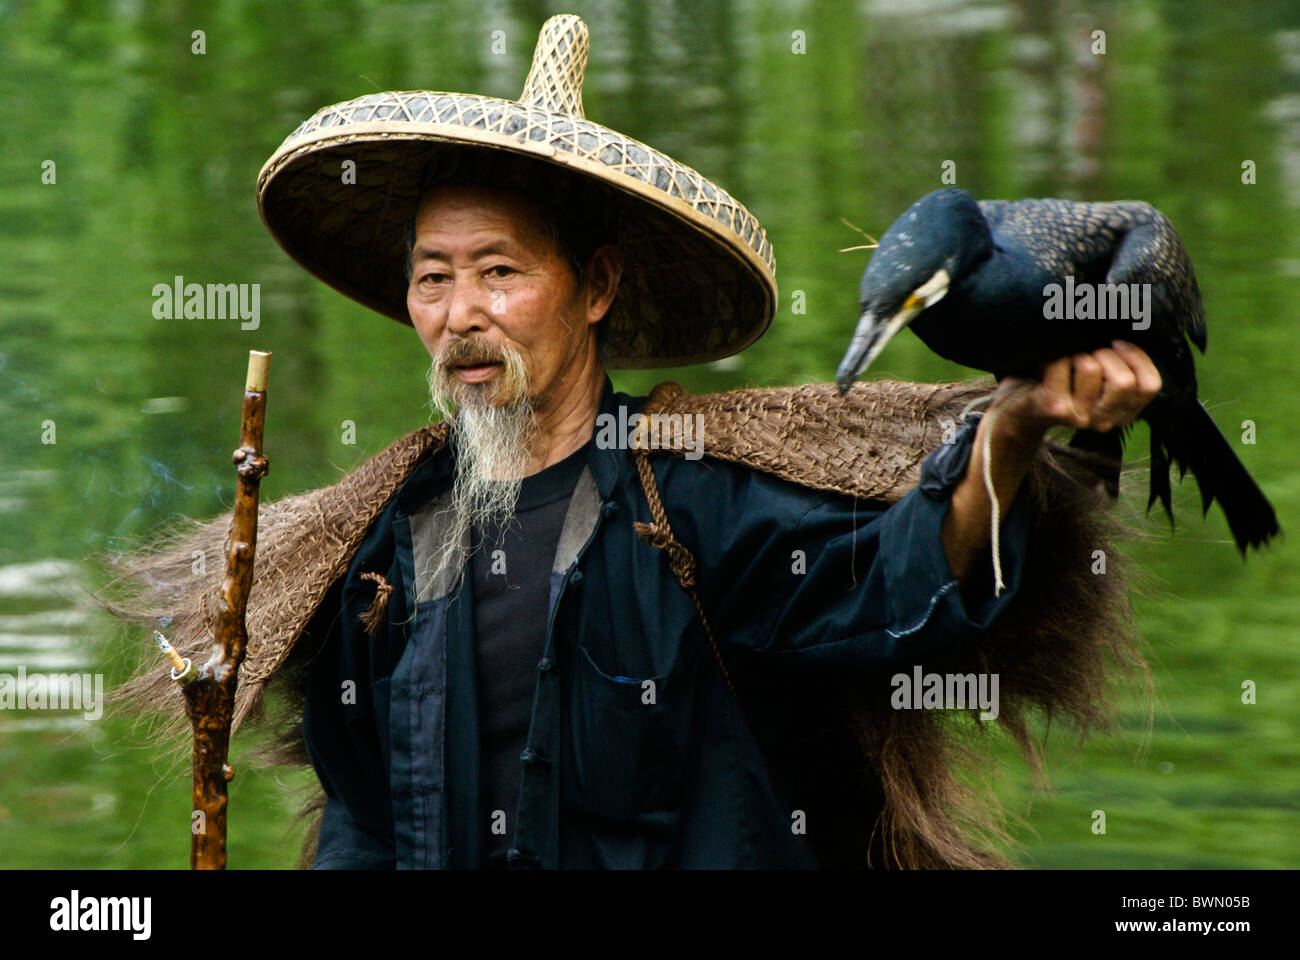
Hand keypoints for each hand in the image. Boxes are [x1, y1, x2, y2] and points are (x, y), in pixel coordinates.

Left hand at [992, 340, 1162, 440]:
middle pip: (1124, 381)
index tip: (1116, 344)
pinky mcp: (1055, 407)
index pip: (1149, 386)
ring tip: (1064, 359)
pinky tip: (1045, 364)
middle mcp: (1104, 420)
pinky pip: (1062, 364)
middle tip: (1087, 352)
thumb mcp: (1099, 374)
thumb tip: (1132, 320)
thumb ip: (1120, 362)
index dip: (1136, 358)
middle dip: (1105, 354)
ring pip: (1091, 368)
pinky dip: (1053, 356)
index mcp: (1122, 413)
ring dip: (1076, 353)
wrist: (1015, 408)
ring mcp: (1080, 417)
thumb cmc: (1060, 381)